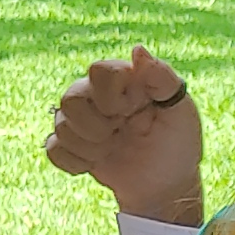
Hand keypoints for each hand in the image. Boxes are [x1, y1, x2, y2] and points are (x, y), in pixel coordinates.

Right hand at [45, 47, 205, 219]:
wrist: (163, 184)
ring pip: (60, 125)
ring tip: (112, 149)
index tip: (130, 111)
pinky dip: (75, 162)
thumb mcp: (181, 111)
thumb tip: (137, 50)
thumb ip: (163, 79)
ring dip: (89, 148)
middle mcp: (96, 93)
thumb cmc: (176, 143)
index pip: (98, 71)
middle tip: (119, 133)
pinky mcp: (69, 143)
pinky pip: (52, 148)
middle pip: (71, 99)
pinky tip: (94, 163)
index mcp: (123, 79)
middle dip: (97, 127)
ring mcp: (80, 118)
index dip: (109, 96)